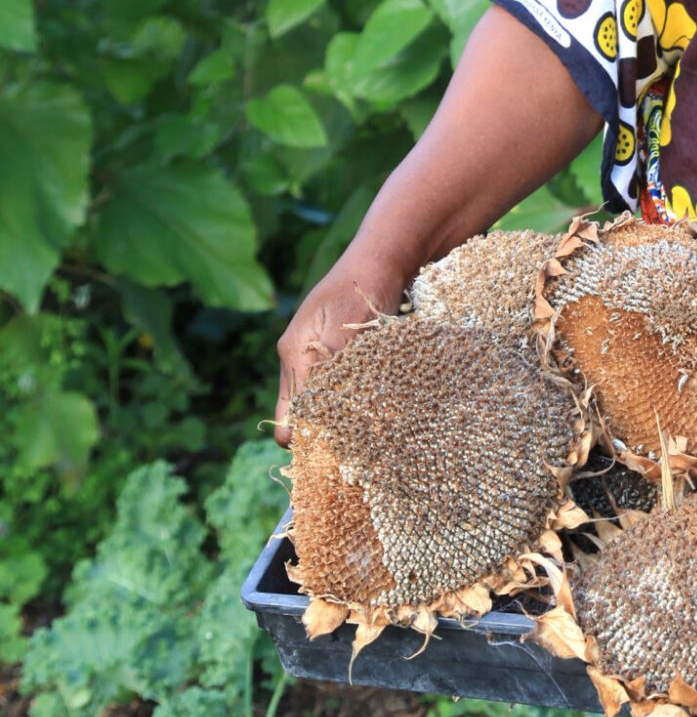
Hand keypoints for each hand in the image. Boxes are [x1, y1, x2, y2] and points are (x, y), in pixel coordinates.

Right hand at [273, 247, 408, 444]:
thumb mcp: (346, 327)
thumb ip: (332, 367)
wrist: (385, 256)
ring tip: (372, 435)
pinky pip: (342, 387)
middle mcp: (301, 358)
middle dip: (325, 434)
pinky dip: (357, 399)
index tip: (332, 459)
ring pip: (325, 402)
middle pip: (305, 413)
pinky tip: (380, 410)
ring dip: (345, 418)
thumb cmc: (364, 286)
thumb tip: (320, 414)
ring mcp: (320, 356)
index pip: (290, 415)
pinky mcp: (342, 354)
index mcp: (294, 353)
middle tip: (356, 454)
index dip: (306, 440)